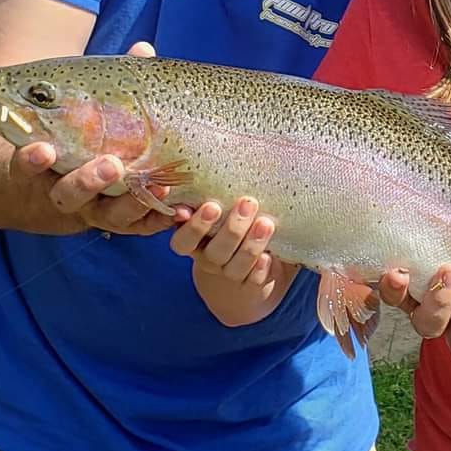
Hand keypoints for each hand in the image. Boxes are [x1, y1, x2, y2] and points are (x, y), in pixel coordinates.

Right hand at [8, 40, 181, 235]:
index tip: (41, 149)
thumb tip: (143, 50)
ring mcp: (94, 210)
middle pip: (69, 194)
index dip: (32, 159)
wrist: (76, 182)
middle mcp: (64, 192)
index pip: (28, 164)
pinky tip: (182, 210)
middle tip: (110, 165)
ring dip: (132, 203)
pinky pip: (139, 227)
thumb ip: (111, 83)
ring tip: (158, 186)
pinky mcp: (123, 222)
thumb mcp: (83, 109)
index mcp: (43, 163)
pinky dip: (160, 219)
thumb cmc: (81, 132)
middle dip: (87, 181)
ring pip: (108, 215)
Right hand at [170, 196, 299, 325]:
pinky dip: (260, 270)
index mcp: (196, 242)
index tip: (210, 206)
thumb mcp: (223, 216)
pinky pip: (253, 281)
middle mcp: (210, 260)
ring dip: (251, 245)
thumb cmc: (235, 232)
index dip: (192, 226)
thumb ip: (221, 198)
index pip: (183, 240)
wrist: (247, 279)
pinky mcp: (251, 288)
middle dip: (232, 228)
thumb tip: (230, 162)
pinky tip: (268, 257)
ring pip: (235, 266)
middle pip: (214, 251)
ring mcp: (230, 276)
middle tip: (247, 203)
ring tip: (266, 223)